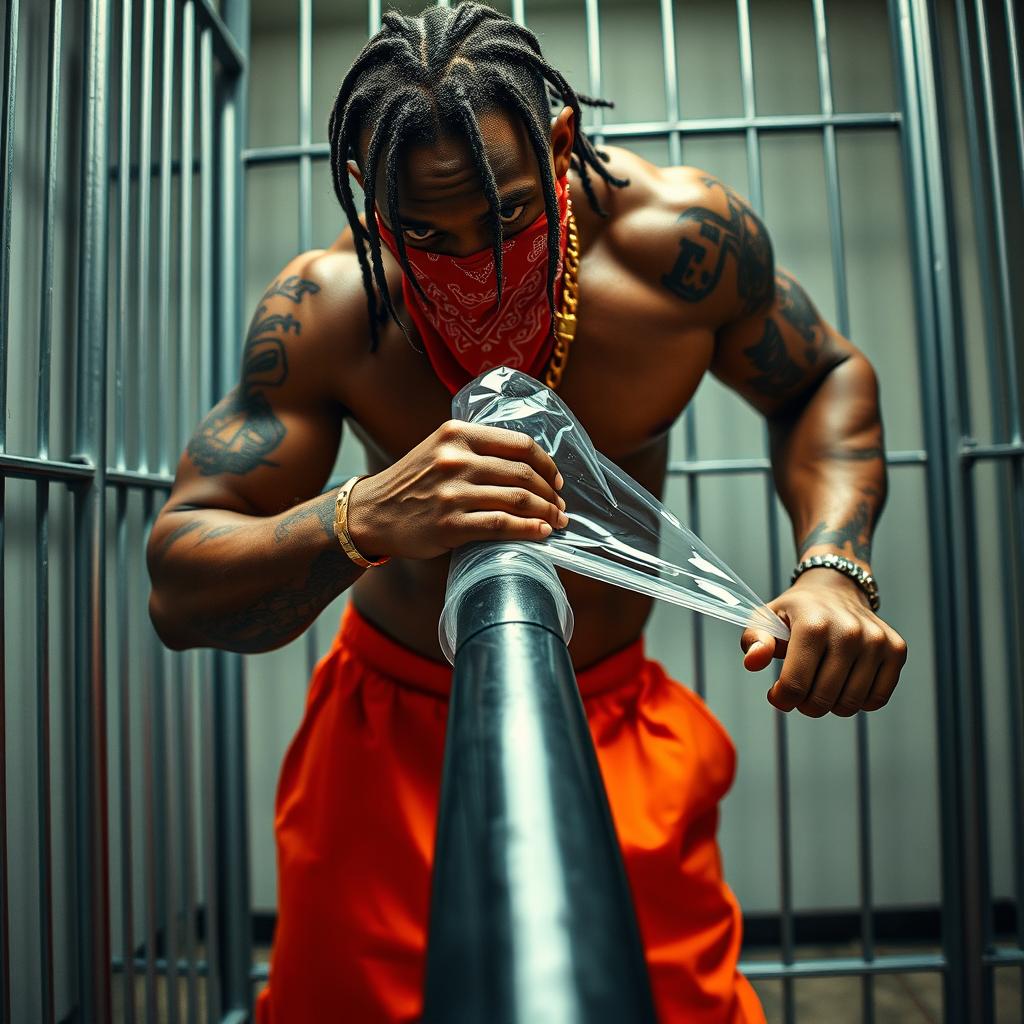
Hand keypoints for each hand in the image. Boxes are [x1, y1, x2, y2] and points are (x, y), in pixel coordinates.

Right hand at [346, 419, 568, 560]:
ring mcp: (452, 492)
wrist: (371, 513)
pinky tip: (541, 533)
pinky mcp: (449, 524)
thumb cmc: (413, 483)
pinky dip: (529, 530)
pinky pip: (502, 526)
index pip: (520, 444)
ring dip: (546, 513)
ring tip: (556, 522)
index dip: (547, 464)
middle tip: (560, 506)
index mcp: (457, 433)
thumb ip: (478, 449)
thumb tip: (530, 465)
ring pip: (518, 499)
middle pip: (523, 473)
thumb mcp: (440, 449)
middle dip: (550, 493)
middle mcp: (455, 459)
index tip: (556, 480)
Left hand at [739, 568, 907, 716]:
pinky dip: (859, 702)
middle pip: (823, 699)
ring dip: (831, 705)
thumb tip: (753, 662)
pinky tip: (845, 684)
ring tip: (820, 687)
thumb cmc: (795, 612)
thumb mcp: (764, 620)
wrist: (835, 589)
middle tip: (800, 692)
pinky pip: (877, 699)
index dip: (781, 699)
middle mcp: (849, 631)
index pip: (794, 685)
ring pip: (850, 704)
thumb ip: (755, 641)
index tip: (776, 694)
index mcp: (813, 624)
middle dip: (805, 705)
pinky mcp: (896, 649)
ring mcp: (877, 640)